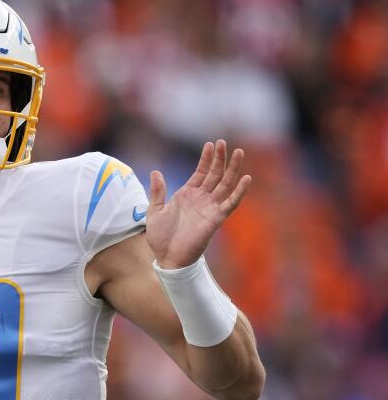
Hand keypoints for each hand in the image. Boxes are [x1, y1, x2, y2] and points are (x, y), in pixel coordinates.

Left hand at [145, 139, 251, 268]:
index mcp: (187, 194)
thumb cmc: (160, 237)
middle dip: (220, 158)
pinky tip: (246, 178)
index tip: (210, 144)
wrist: (167, 257)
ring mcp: (210, 207)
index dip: (206, 159)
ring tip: (238, 152)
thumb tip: (155, 172)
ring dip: (232, 169)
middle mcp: (201, 199)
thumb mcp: (154, 211)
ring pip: (225, 184)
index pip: (200, 172)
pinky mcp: (216, 218)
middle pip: (215, 174)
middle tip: (223, 142)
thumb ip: (157, 192)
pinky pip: (230, 203)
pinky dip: (239, 191)